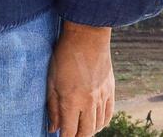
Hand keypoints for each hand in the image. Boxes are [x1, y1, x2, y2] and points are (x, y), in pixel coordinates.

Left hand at [47, 22, 113, 136]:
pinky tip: (95, 122)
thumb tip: (52, 128)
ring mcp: (102, 96)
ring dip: (89, 131)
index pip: (69, 132)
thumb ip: (52, 106)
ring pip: (98, 126)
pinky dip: (102, 122)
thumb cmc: (64, 55)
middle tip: (70, 135)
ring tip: (80, 130)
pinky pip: (109, 114)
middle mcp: (89, 102)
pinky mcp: (110, 90)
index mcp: (71, 100)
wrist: (87, 36)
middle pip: (86, 133)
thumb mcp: (51, 80)